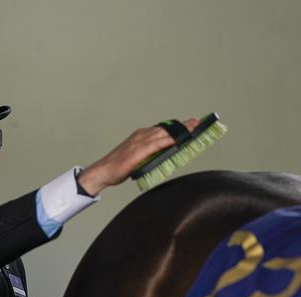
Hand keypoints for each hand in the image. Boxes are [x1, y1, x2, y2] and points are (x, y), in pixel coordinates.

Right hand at [77, 118, 199, 195]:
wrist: (103, 171)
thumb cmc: (118, 167)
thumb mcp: (138, 158)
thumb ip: (151, 155)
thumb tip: (164, 157)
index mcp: (141, 136)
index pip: (163, 129)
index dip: (177, 127)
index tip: (190, 124)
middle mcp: (141, 135)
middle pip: (166, 129)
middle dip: (182, 126)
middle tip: (197, 122)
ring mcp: (139, 142)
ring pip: (164, 134)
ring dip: (179, 131)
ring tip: (193, 129)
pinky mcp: (138, 151)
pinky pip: (157, 144)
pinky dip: (169, 141)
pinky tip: (178, 140)